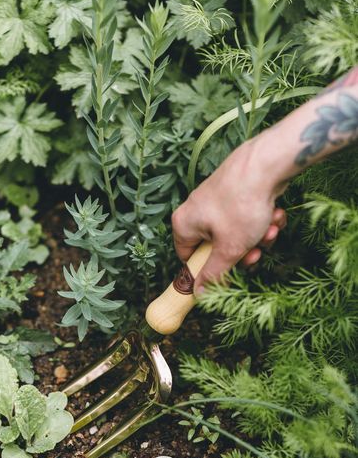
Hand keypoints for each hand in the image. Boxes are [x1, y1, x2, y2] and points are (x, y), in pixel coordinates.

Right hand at [172, 140, 286, 294]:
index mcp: (184, 224)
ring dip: (256, 237)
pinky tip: (274, 214)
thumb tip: (199, 294)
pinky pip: (246, 218)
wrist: (267, 163)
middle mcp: (196, 210)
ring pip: (236, 233)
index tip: (229, 274)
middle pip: (217, 248)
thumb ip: (213, 274)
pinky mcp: (236, 192)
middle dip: (242, 252)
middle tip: (256, 252)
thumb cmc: (241, 205)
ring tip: (270, 228)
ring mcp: (216, 200)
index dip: (209, 270)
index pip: (188, 258)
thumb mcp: (228, 249)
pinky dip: (261, 220)